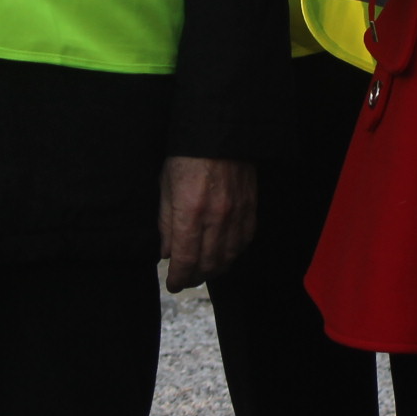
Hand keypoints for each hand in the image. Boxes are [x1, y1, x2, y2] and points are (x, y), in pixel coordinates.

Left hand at [160, 156, 257, 291]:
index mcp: (190, 211)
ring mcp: (236, 213)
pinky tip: (224, 255)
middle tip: (186, 280)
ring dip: (214, 270)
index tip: (173, 284)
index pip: (185, 259)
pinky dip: (233, 254)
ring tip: (204, 271)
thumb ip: (166, 223)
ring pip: (228, 257)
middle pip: (207, 263)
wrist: (220, 131)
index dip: (178, 278)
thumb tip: (167, 253)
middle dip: (195, 277)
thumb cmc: (187, 156)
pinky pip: (244, 241)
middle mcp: (215, 217)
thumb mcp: (166, 186)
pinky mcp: (250, 207)